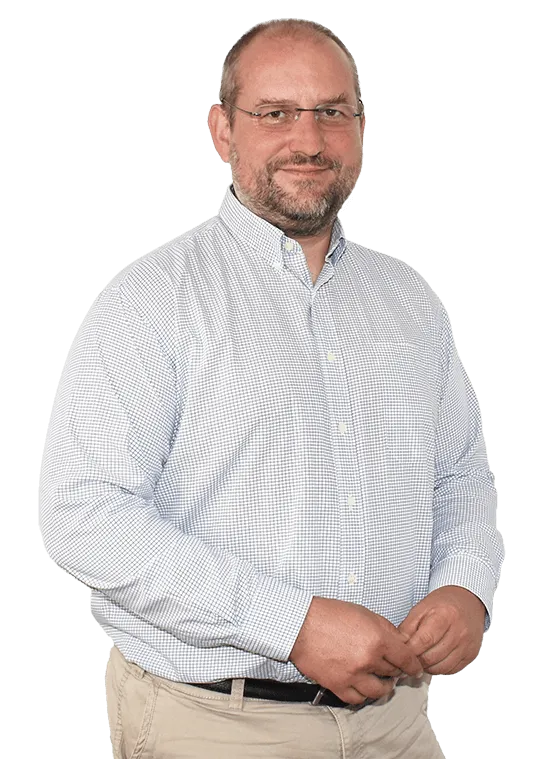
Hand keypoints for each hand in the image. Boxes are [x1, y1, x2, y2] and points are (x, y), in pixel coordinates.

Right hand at [289, 596, 423, 704]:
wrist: (300, 625)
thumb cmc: (328, 615)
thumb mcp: (363, 613)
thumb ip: (385, 628)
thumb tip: (399, 642)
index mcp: (377, 639)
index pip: (406, 659)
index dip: (414, 665)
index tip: (415, 669)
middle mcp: (367, 659)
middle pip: (393, 673)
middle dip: (396, 671)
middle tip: (393, 668)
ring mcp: (352, 675)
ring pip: (379, 691)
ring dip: (383, 686)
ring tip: (381, 680)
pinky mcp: (337, 685)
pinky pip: (357, 699)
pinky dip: (363, 695)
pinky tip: (362, 686)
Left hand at [398, 585, 485, 675]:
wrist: (467, 602)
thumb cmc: (444, 604)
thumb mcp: (422, 608)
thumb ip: (408, 627)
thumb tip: (398, 645)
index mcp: (446, 615)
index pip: (424, 640)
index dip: (410, 650)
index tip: (402, 651)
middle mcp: (459, 631)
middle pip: (432, 657)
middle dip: (416, 660)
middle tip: (409, 656)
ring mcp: (467, 645)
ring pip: (441, 667)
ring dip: (426, 666)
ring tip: (420, 656)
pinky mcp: (470, 655)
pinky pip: (450, 670)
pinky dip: (438, 668)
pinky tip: (433, 658)